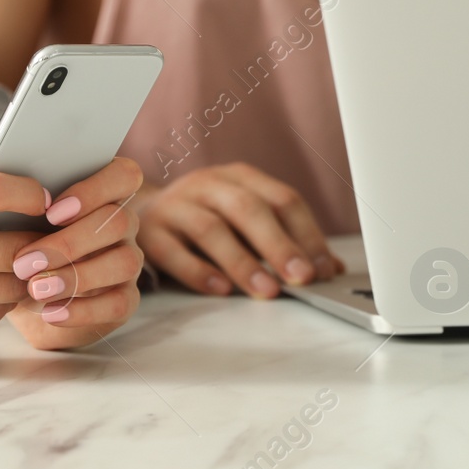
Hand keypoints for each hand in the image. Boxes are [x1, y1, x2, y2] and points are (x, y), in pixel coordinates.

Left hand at [6, 157, 145, 349]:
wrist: (5, 296)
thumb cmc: (4, 245)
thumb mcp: (0, 217)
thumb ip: (3, 190)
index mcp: (98, 192)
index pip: (123, 175)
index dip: (95, 189)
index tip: (51, 209)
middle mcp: (119, 223)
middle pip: (120, 220)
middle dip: (72, 241)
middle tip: (27, 260)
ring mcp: (124, 260)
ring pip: (125, 261)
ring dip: (78, 275)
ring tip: (36, 288)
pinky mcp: (122, 298)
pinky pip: (120, 301)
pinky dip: (84, 308)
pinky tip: (51, 311)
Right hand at [135, 163, 343, 298]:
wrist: (138, 211)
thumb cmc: (205, 218)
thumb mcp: (247, 222)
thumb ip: (286, 240)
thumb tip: (330, 268)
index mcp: (239, 177)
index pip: (282, 199)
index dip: (307, 233)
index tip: (324, 268)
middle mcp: (207, 184)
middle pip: (248, 209)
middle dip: (279, 245)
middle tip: (302, 278)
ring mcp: (175, 206)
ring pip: (210, 229)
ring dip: (242, 262)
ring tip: (266, 290)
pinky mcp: (150, 233)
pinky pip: (173, 252)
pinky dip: (199, 272)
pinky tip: (220, 290)